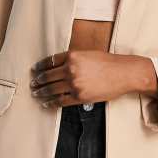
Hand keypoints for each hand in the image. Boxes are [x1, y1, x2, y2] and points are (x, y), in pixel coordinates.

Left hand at [29, 50, 157, 107]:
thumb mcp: (88, 54)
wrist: (124, 73)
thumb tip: (59, 66)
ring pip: (52, 89)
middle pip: (48, 76)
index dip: (40, 66)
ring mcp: (75, 83)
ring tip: (36, 94)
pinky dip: (51, 102)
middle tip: (33, 84)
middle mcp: (71, 69)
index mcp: (72, 55)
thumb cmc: (109, 63)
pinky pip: (61, 101)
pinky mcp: (80, 96)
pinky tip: (47, 103)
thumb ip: (73, 59)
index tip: (35, 70)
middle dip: (38, 81)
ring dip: (42, 92)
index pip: (50, 61)